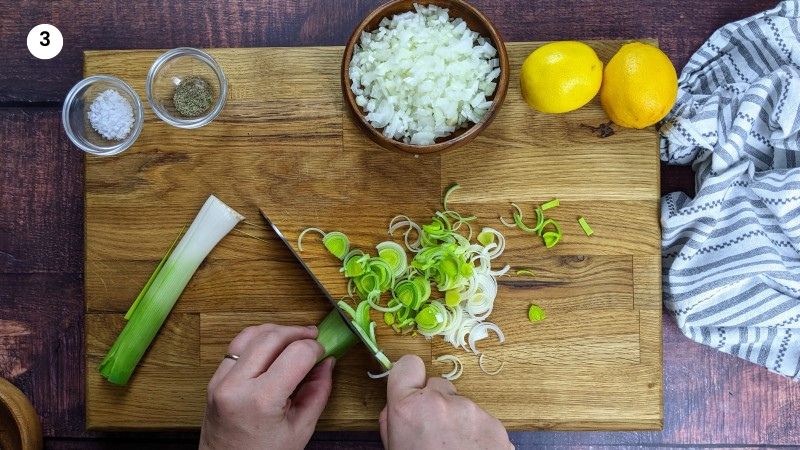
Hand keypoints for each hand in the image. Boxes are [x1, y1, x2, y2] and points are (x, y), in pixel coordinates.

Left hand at [199, 324, 334, 449]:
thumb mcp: (300, 430)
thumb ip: (318, 392)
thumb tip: (328, 362)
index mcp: (261, 401)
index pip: (296, 354)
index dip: (315, 348)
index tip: (323, 352)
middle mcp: (236, 386)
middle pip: (271, 337)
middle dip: (297, 333)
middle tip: (313, 338)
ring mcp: (220, 381)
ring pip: (250, 334)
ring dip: (276, 331)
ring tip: (293, 338)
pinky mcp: (214, 380)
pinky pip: (236, 347)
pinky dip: (257, 341)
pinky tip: (271, 348)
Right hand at [379, 355, 512, 449]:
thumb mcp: (395, 449)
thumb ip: (394, 422)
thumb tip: (398, 408)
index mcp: (407, 409)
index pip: (407, 365)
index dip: (409, 377)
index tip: (410, 389)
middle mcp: (439, 402)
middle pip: (436, 385)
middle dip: (434, 403)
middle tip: (433, 432)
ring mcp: (470, 410)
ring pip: (459, 403)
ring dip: (456, 420)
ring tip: (454, 449)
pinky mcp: (493, 423)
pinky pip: (479, 418)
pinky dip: (476, 433)